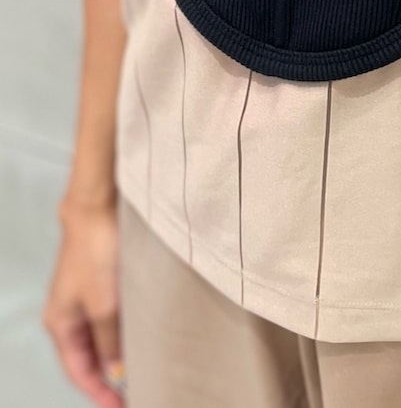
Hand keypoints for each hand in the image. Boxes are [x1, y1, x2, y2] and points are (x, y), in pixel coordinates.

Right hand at [43, 193, 124, 407]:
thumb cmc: (96, 251)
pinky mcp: (101, 281)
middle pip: (89, 358)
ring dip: (119, 355)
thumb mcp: (105, 303)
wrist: (98, 206)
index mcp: (61, 324)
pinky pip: (111, 318)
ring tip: (144, 371)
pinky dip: (124, 332)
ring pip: (102, 338)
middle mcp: (69, 314)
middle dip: (110, 378)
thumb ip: (110, 340)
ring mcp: (85, 297)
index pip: (79, 372)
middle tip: (137, 394)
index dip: (100, 393)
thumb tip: (116, 373)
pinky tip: (142, 336)